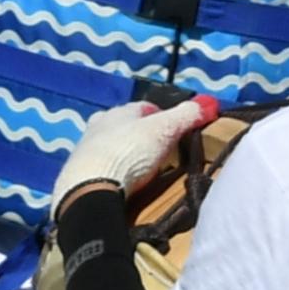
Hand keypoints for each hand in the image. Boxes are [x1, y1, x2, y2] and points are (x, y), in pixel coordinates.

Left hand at [49, 95, 218, 214]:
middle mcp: (99, 124)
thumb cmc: (129, 152)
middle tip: (158, 150)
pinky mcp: (78, 171)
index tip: (174, 129)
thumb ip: (185, 116)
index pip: (144, 108)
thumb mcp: (163, 131)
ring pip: (110, 143)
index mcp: (119, 111)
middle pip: (125, 125)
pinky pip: (100, 166)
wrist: (89, 187)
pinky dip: (111, 170)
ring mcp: (86, 147)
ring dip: (123, 152)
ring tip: (139, 167)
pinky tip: (118, 181)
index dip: (162, 116)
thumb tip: (209, 102)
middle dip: (140, 134)